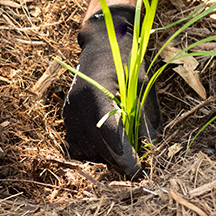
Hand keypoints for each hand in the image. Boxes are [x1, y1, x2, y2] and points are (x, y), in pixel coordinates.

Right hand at [63, 5, 160, 177]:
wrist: (103, 44)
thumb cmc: (128, 63)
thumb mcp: (143, 88)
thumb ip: (145, 121)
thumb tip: (148, 152)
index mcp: (98, 94)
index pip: (111, 136)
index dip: (125, 158)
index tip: (139, 171)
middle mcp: (79, 106)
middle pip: (99, 149)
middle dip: (119, 161)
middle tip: (138, 164)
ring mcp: (69, 112)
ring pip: (87, 152)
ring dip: (107, 157)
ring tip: (124, 149)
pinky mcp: (67, 116)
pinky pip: (77, 146)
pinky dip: (94, 150)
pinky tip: (108, 142)